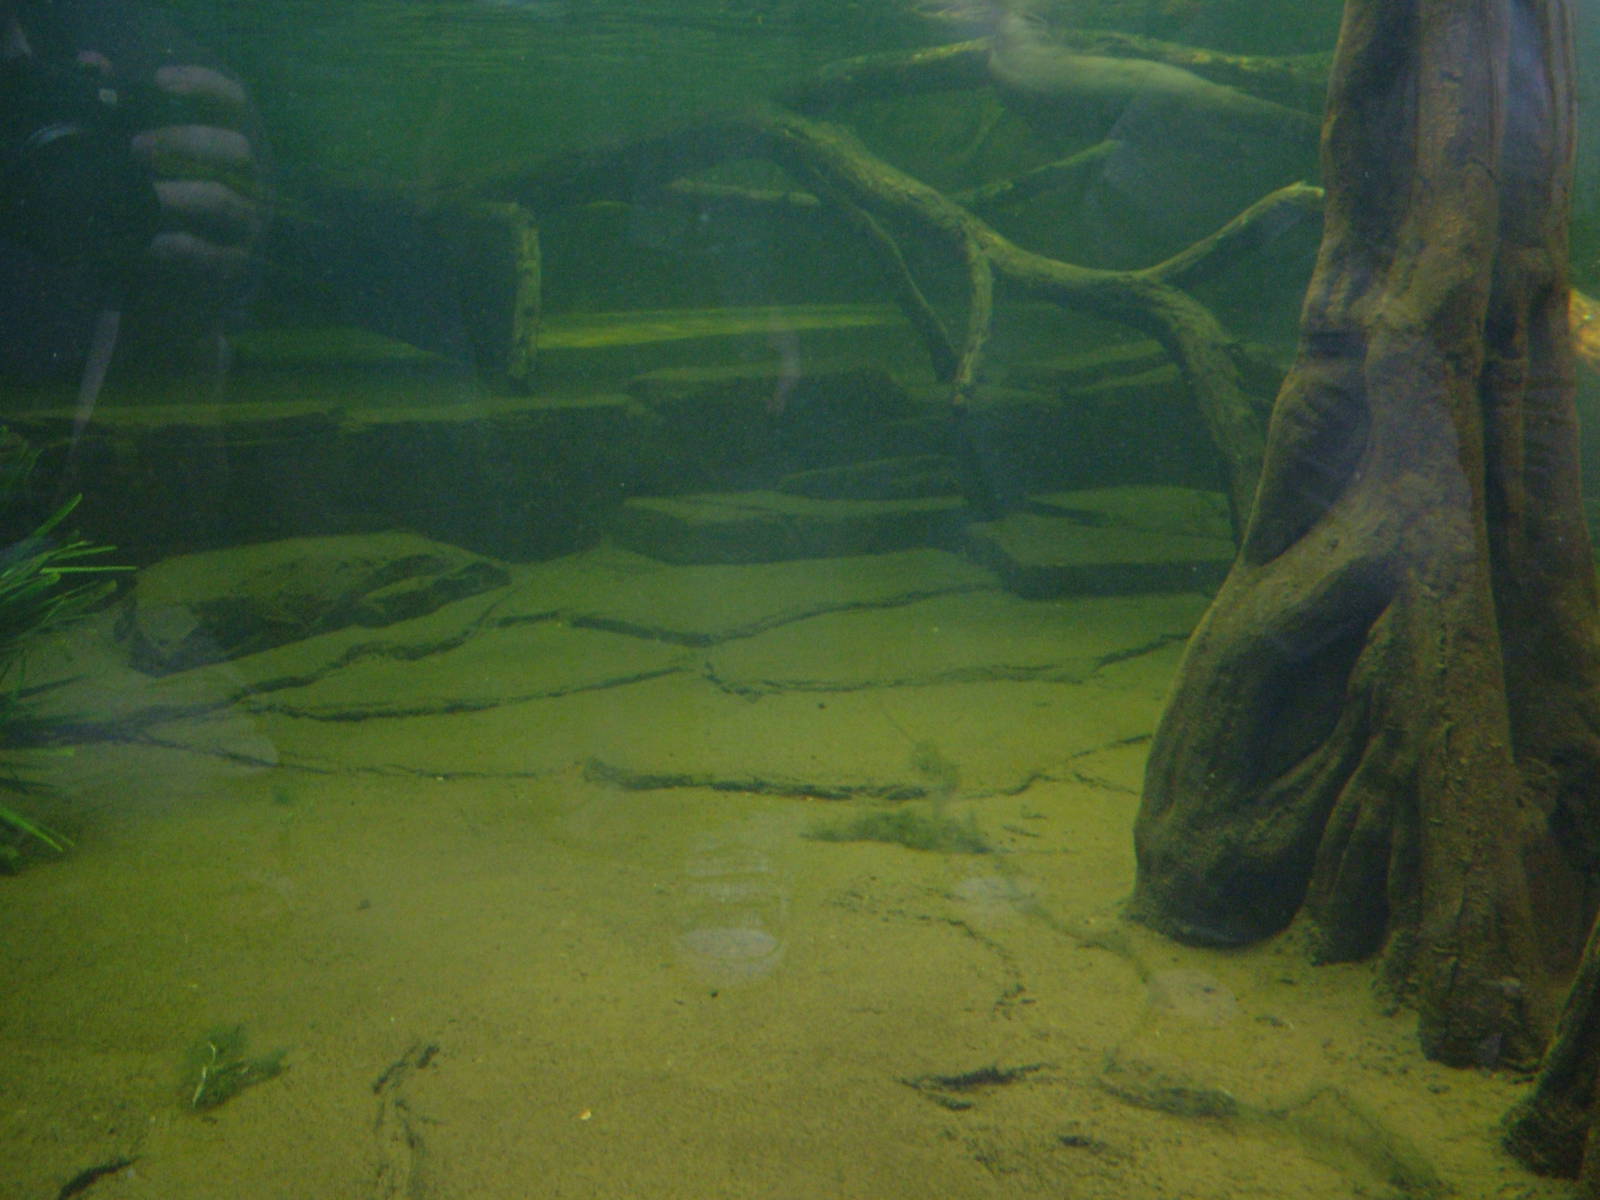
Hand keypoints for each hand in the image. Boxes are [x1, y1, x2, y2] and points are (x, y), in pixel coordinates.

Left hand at [125, 62, 265, 332]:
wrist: (172, 302)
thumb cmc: (156, 223)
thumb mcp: (141, 168)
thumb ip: (122, 116)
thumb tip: (93, 65)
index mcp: (229, 154)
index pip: (234, 105)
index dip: (204, 85)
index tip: (159, 81)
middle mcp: (248, 186)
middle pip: (236, 150)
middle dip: (185, 141)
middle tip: (135, 147)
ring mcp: (244, 230)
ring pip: (224, 201)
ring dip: (179, 193)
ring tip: (142, 196)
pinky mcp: (231, 270)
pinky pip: (212, 255)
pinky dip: (180, 248)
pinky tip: (150, 245)